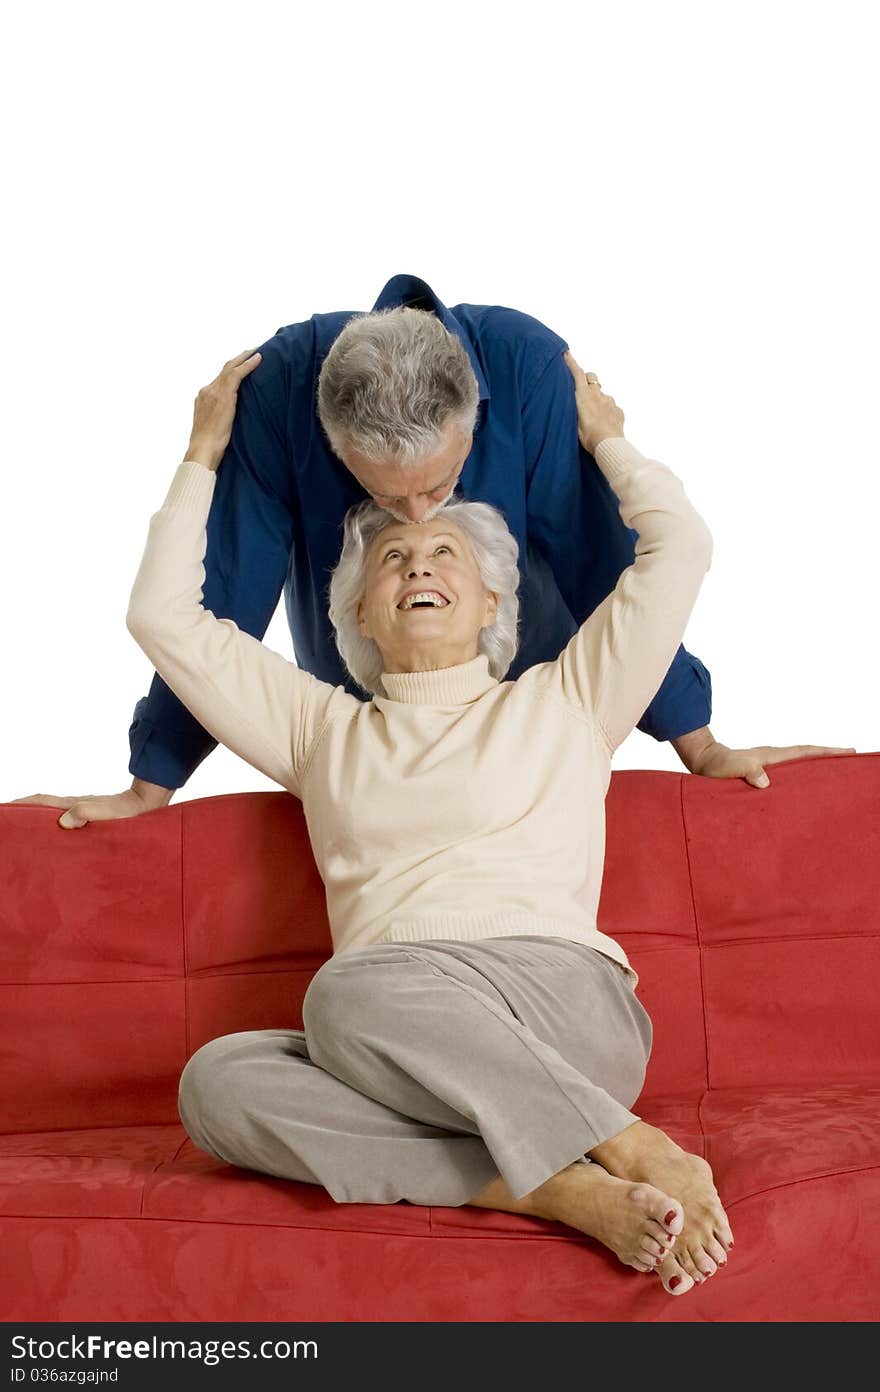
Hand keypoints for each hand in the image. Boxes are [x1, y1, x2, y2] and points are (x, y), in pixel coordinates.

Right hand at [7, 780, 172, 828]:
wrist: (148, 805)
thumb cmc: (130, 811)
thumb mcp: (108, 813)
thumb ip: (87, 813)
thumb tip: (64, 821)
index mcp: (73, 804)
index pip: (40, 802)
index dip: (21, 805)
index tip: (6, 810)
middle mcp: (73, 807)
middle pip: (41, 808)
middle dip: (23, 814)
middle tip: (10, 828)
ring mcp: (81, 813)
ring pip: (51, 816)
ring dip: (36, 823)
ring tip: (24, 838)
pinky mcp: (89, 820)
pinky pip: (64, 823)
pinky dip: (52, 828)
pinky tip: (53, 841)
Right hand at [185, 347, 262, 470]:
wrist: (203, 449)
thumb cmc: (211, 446)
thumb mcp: (216, 427)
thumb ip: (222, 417)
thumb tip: (234, 419)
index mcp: (204, 398)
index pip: (220, 379)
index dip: (232, 370)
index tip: (243, 364)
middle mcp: (207, 391)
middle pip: (225, 369)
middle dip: (239, 359)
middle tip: (253, 350)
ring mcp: (213, 391)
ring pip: (230, 367)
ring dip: (245, 357)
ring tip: (258, 350)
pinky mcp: (223, 394)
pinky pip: (237, 374)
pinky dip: (248, 365)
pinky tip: (259, 358)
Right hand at [563, 350, 625, 454]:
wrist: (608, 445)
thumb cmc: (588, 436)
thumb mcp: (573, 421)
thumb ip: (574, 407)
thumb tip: (576, 400)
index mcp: (584, 395)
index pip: (577, 373)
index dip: (571, 362)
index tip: (566, 353)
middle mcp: (598, 394)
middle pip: (592, 378)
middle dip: (587, 380)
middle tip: (583, 391)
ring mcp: (610, 401)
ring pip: (602, 394)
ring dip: (598, 400)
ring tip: (594, 416)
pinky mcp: (618, 410)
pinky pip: (611, 406)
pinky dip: (607, 411)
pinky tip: (604, 423)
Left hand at [687, 739, 856, 787]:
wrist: (702, 761)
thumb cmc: (715, 765)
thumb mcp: (731, 768)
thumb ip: (748, 771)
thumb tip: (765, 782)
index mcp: (772, 756)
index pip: (805, 752)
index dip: (826, 753)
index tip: (847, 752)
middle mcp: (772, 758)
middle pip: (807, 756)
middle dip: (828, 758)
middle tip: (849, 761)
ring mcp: (767, 764)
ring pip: (798, 765)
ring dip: (815, 768)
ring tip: (832, 776)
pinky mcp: (760, 773)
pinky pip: (787, 774)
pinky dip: (799, 776)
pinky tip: (802, 787)